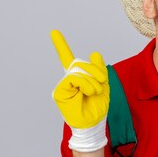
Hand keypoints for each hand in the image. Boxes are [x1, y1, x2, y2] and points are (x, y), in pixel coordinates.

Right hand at [51, 30, 109, 151]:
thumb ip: (99, 69)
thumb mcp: (103, 84)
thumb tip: (94, 53)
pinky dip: (84, 83)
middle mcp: (69, 79)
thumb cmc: (97, 107)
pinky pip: (73, 77)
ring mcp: (63, 85)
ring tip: (95, 91)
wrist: (93, 124)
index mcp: (78, 77)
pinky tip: (87, 92)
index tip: (54, 32)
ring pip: (78, 69)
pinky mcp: (60, 91)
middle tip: (103, 82)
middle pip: (80, 63)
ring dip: (92, 80)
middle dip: (95, 70)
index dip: (60, 45)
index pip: (67, 57)